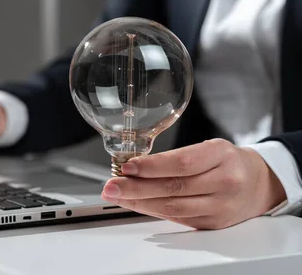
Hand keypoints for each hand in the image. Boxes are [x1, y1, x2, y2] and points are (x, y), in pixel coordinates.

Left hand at [101, 139, 285, 228]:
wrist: (259, 183)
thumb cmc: (227, 161)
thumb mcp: (208, 147)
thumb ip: (176, 157)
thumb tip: (134, 166)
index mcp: (220, 156)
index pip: (182, 163)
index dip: (151, 167)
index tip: (127, 167)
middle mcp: (223, 182)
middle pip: (173, 187)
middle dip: (136, 188)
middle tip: (111, 186)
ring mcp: (220, 206)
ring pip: (173, 207)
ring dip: (139, 202)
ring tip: (118, 196)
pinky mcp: (214, 224)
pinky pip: (178, 218)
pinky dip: (153, 211)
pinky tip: (136, 205)